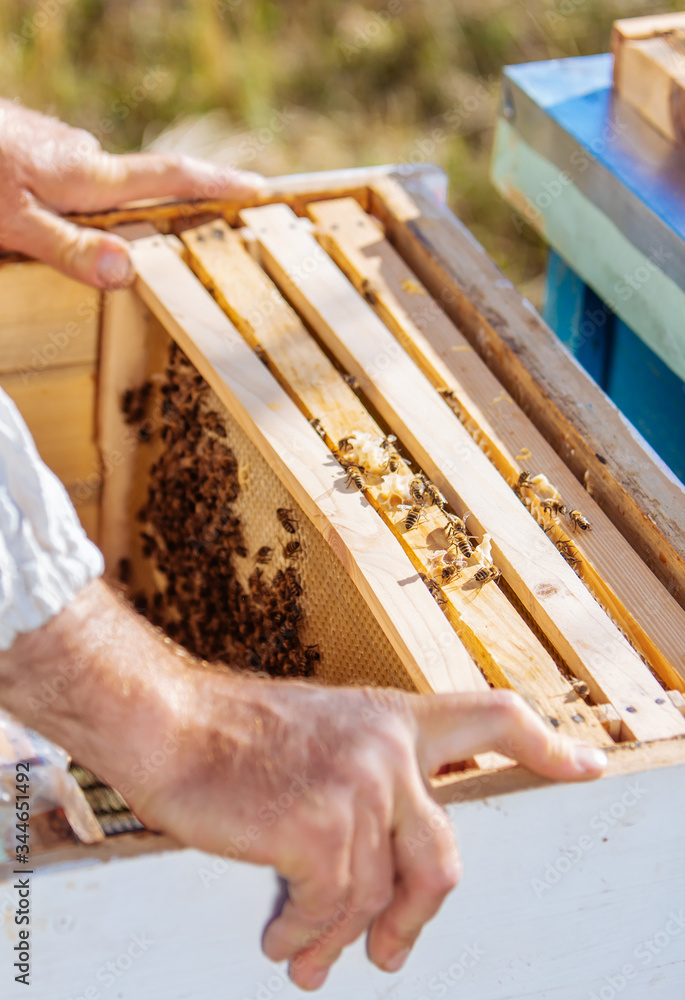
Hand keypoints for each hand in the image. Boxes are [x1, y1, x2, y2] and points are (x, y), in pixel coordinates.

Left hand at [0, 99, 263, 288]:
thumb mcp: (14, 222)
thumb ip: (71, 249)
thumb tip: (130, 271)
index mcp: (87, 176)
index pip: (169, 177)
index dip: (216, 184)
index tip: (258, 189)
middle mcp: (82, 156)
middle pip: (138, 189)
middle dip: (159, 213)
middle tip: (181, 240)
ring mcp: (58, 147)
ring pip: (97, 190)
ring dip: (103, 215)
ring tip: (92, 244)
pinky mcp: (35, 147)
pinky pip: (69, 184)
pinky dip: (74, 205)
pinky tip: (49, 220)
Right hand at [0, 580, 606, 990]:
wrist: (167, 722)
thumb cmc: (230, 735)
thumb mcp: (320, 738)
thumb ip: (363, 790)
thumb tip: (370, 890)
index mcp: (393, 719)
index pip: (494, 717)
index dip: (546, 745)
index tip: (586, 765)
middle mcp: (389, 748)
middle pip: (443, 858)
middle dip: (417, 919)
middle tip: (392, 954)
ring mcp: (360, 785)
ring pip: (373, 895)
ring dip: (335, 937)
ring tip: (304, 956)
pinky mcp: (320, 827)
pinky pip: (329, 907)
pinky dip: (303, 933)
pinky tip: (278, 936)